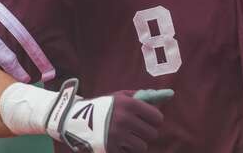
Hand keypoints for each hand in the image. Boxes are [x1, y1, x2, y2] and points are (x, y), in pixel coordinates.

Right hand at [46, 78, 173, 152]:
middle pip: (152, 134)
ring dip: (137, 142)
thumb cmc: (103, 106)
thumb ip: (142, 96)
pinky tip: (119, 142)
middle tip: (137, 129)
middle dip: (146, 132)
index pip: (157, 118)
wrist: (74, 119)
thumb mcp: (120, 96)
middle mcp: (124, 120)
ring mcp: (117, 136)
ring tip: (127, 136)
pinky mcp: (111, 149)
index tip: (149, 120)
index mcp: (129, 105)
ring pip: (142, 146)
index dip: (155, 119)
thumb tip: (167, 95)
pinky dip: (126, 149)